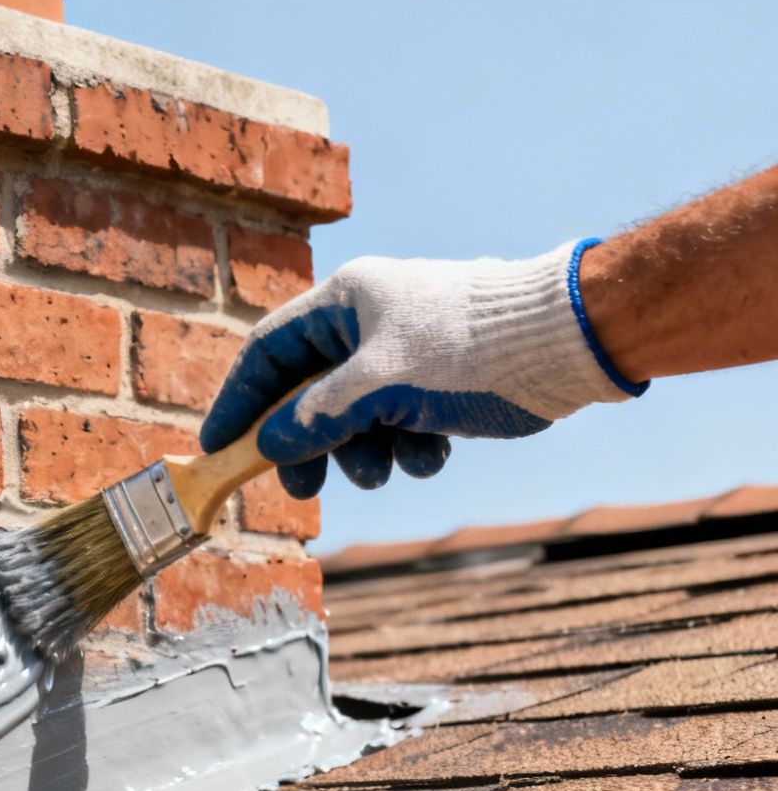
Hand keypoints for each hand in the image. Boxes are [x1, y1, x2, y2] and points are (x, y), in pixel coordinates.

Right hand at [199, 240, 644, 498]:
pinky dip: (408, 445)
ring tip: (389, 470)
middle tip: (304, 489)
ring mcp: (406, 350)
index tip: (220, 449)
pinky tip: (434, 452)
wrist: (570, 342)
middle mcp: (369, 320)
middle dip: (310, 444)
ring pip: (356, 415)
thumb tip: (268, 447)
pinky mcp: (440, 379)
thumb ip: (314, 419)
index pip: (267, 352)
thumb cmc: (469, 350)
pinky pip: (399, 422)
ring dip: (366, 452)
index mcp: (345, 300)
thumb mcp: (378, 389)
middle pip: (309, 392)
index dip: (239, 403)